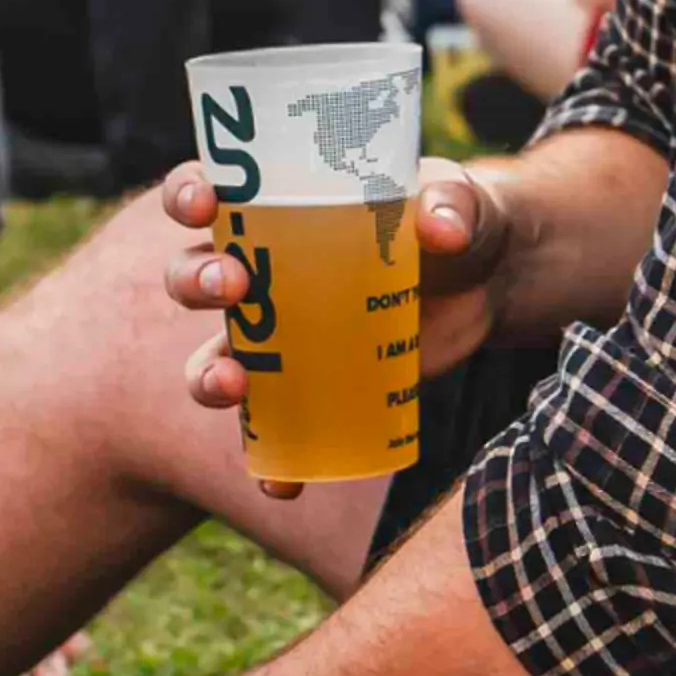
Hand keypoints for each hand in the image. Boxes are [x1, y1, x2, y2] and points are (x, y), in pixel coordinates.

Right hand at [162, 157, 513, 497]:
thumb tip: (440, 230)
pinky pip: (271, 429)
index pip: (211, 191)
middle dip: (196, 280)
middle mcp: (264, 268)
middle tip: (233, 287)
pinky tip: (281, 483)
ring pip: (214, 356)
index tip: (204, 204)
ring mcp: (281, 333)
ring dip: (206, 375)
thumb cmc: (454, 220)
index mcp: (281, 205)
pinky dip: (268, 461)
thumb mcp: (459, 203)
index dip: (189, 194)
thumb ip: (452, 206)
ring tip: (231, 385)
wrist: (486, 283)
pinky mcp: (312, 384)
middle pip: (193, 274)